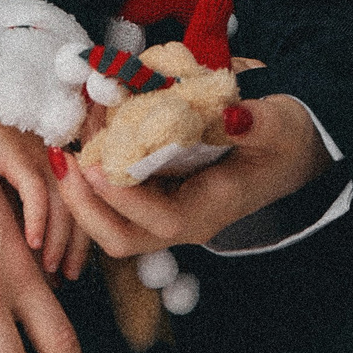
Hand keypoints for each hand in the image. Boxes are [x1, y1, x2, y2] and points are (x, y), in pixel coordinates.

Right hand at [0, 96, 90, 284]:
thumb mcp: (13, 186)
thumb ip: (29, 216)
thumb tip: (45, 266)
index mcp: (63, 165)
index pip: (85, 208)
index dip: (81, 244)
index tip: (70, 271)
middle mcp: (59, 159)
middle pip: (80, 210)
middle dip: (73, 248)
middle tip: (64, 276)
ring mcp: (41, 155)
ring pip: (63, 206)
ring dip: (57, 241)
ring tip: (49, 268)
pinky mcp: (19, 153)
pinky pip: (36, 193)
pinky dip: (36, 220)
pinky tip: (30, 243)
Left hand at [55, 93, 327, 257]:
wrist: (289, 153)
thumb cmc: (285, 140)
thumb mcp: (280, 127)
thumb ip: (257, 124)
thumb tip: (233, 116)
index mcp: (209, 211)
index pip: (159, 221)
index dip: (124, 197)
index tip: (94, 163)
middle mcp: (180, 220)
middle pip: (120, 236)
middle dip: (84, 203)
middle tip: (63, 154)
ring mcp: (164, 209)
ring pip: (108, 220)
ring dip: (81, 184)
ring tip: (67, 135)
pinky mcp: (153, 192)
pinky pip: (112, 193)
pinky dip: (91, 167)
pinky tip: (82, 129)